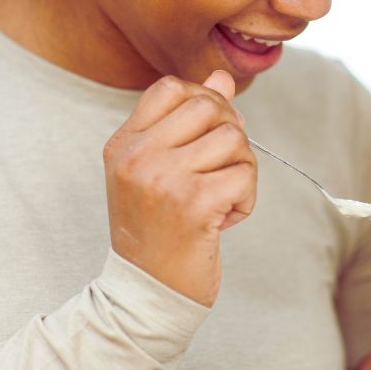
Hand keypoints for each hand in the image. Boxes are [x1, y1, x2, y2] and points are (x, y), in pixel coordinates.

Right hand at [104, 70, 256, 305]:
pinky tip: (224, 220)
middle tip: (222, 172)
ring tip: (222, 198)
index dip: (206, 103)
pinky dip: (246, 199)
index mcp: (124, 143)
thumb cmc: (159, 230)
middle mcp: (138, 156)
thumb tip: (222, 77)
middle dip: (232, 137)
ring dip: (242, 170)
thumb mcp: (161, 171)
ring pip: (234, 139)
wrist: (147, 292)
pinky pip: (245, 175)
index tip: (210, 138)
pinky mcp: (193, 204)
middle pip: (211, 108)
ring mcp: (163, 178)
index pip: (172, 87)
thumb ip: (189, 122)